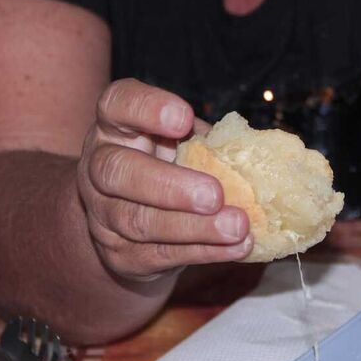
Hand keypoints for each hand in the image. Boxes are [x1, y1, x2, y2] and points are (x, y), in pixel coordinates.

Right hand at [77, 78, 251, 281]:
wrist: (137, 224)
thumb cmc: (172, 168)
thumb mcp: (186, 145)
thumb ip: (210, 143)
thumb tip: (260, 152)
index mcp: (116, 127)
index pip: (117, 104)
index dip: (146, 109)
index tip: (183, 119)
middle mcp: (100, 167)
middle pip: (117, 172)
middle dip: (169, 185)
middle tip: (214, 195)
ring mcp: (103, 215)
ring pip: (138, 221)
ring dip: (194, 227)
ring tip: (237, 226)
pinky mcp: (120, 255)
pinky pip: (159, 255)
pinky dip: (203, 251)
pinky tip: (235, 247)